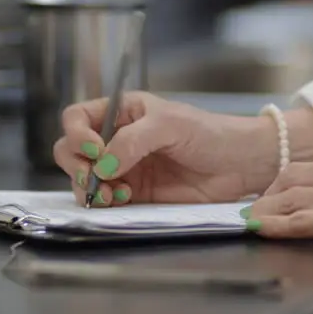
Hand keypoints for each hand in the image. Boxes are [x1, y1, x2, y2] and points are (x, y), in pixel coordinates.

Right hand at [52, 92, 312, 206]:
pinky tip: (123, 200)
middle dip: (77, 166)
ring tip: (113, 194)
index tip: (94, 149)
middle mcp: (117, 139)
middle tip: (95, 179)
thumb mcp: (170, 125)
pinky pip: (104, 198)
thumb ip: (132, 141)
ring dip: (90, 187)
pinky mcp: (135, 193)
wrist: (240, 164)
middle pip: (71, 150)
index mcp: (122, 112)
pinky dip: (104, 201)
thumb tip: (102, 165)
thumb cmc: (210, 133)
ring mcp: (124, 167)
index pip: (77, 118)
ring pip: (84, 178)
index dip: (76, 134)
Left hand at [246, 143, 312, 255]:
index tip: (276, 191)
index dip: (290, 178)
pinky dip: (278, 224)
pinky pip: (305, 218)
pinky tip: (262, 229)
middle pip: (297, 174)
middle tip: (254, 209)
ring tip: (249, 221)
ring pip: (295, 195)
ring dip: (267, 209)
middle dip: (271, 192)